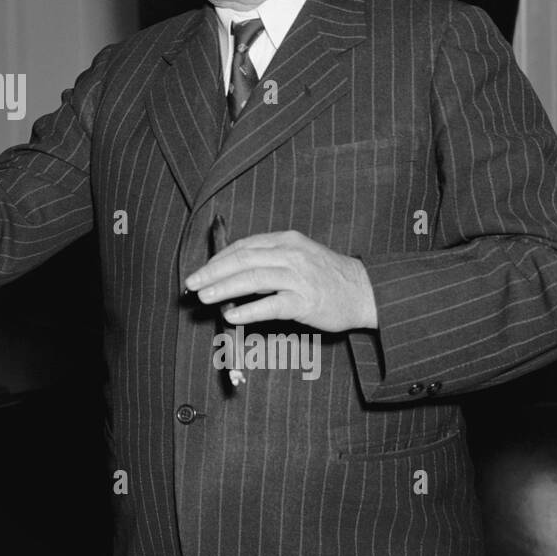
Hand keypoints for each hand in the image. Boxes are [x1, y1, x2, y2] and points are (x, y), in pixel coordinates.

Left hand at [183, 229, 377, 332]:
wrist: (365, 291)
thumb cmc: (326, 275)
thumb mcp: (298, 255)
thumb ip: (268, 259)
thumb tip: (229, 272)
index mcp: (285, 240)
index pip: (243, 246)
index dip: (217, 259)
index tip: (200, 272)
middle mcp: (291, 254)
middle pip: (243, 259)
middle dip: (213, 272)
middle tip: (191, 284)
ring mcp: (299, 277)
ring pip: (253, 278)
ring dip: (224, 288)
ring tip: (203, 298)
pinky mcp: (306, 301)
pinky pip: (272, 305)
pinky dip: (249, 310)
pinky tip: (231, 316)